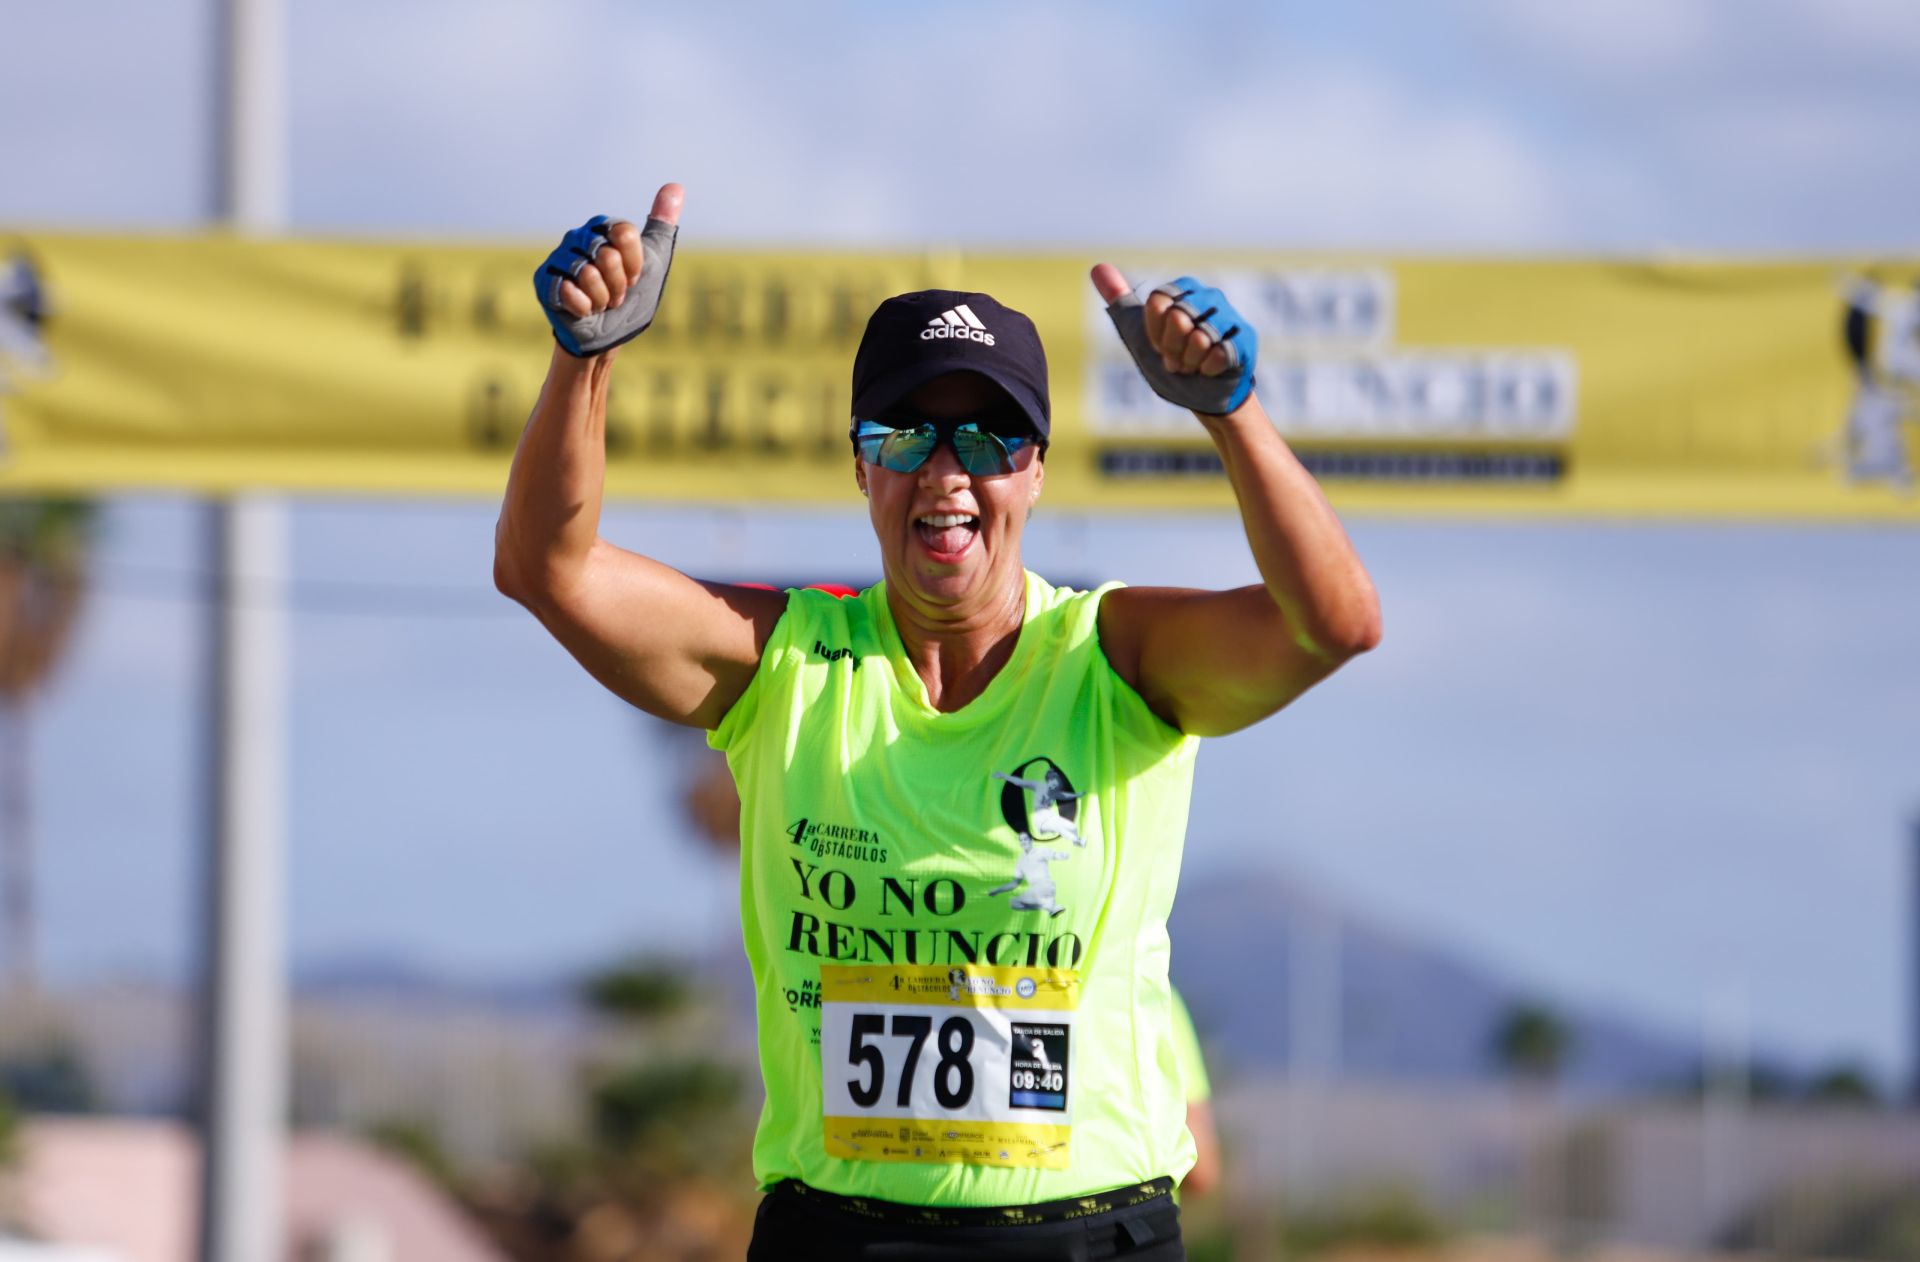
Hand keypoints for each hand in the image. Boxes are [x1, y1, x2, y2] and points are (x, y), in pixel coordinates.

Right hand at [535, 183, 683, 356]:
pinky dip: (584, 308)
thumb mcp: (655, 259)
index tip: (634, 276)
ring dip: (603, 298)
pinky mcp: (544, 281)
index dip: (634, 263)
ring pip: (588, 274)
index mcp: (602, 227)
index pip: (625, 234)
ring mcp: (559, 258)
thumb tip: (675, 185)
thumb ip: (663, 223)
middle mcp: (578, 237)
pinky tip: (583, 310)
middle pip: (608, 255)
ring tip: (600, 303)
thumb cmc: (632, 297)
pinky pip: (569, 291)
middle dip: (619, 284)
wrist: (610, 335)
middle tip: (616, 294)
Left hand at [1092, 264, 1257, 415]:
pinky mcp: (1245, 339)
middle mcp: (1209, 295)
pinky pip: (1218, 353)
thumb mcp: (1138, 332)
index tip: (1159, 344)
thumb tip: (1096, 267)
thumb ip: (1119, 300)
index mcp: (1183, 289)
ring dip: (1190, 360)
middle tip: (1177, 358)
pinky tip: (1210, 371)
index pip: (1158, 302)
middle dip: (1172, 347)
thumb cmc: (1170, 362)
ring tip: (1193, 365)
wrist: (1200, 397)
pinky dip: (1207, 370)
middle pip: (1178, 317)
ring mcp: (1229, 316)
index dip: (1155, 331)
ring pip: (1200, 337)